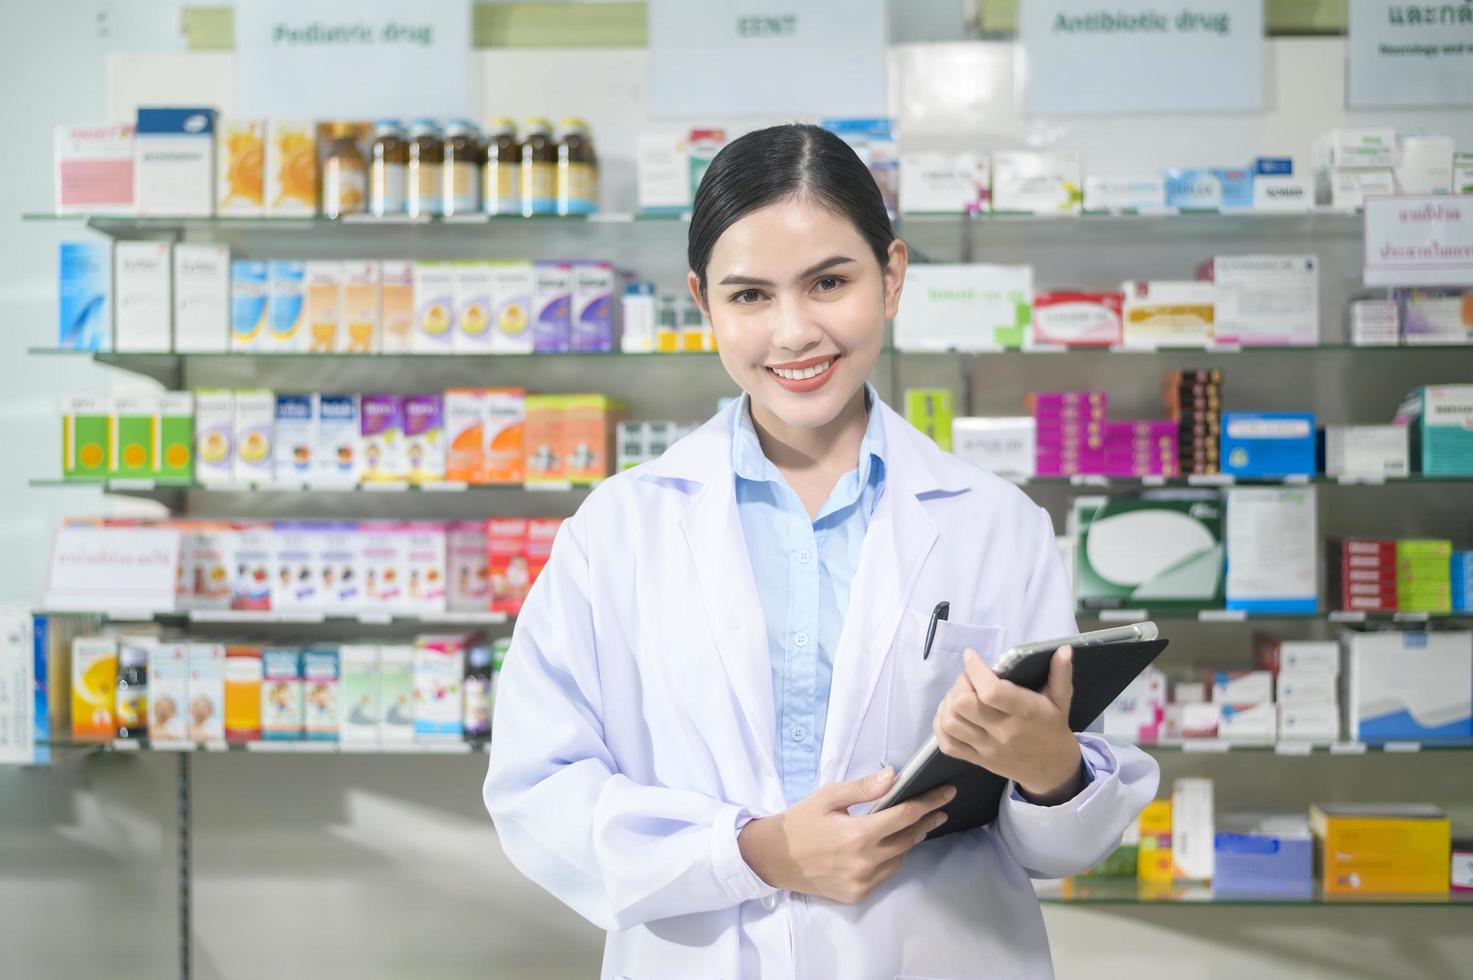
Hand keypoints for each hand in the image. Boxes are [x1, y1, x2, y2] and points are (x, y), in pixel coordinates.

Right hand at [737, 769, 954, 903]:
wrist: (773, 858)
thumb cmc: (800, 822)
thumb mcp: (828, 797)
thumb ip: (863, 788)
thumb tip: (893, 776)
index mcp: (858, 834)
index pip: (906, 815)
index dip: (930, 802)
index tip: (947, 793)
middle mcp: (865, 862)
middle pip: (909, 838)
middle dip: (926, 822)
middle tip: (938, 809)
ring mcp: (862, 881)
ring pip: (899, 858)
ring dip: (906, 841)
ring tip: (909, 826)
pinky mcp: (857, 894)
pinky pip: (884, 874)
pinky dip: (888, 859)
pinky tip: (883, 847)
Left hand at [932, 645, 1083, 803]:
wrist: (1052, 770)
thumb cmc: (1053, 728)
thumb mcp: (1062, 701)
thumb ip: (1061, 674)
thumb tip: (1064, 649)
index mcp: (1025, 713)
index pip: (991, 691)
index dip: (975, 670)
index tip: (971, 656)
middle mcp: (1003, 731)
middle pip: (964, 704)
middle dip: (960, 684)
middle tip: (968, 679)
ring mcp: (987, 748)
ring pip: (951, 723)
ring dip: (948, 703)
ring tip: (958, 695)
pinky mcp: (977, 760)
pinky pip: (948, 745)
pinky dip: (940, 726)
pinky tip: (950, 713)